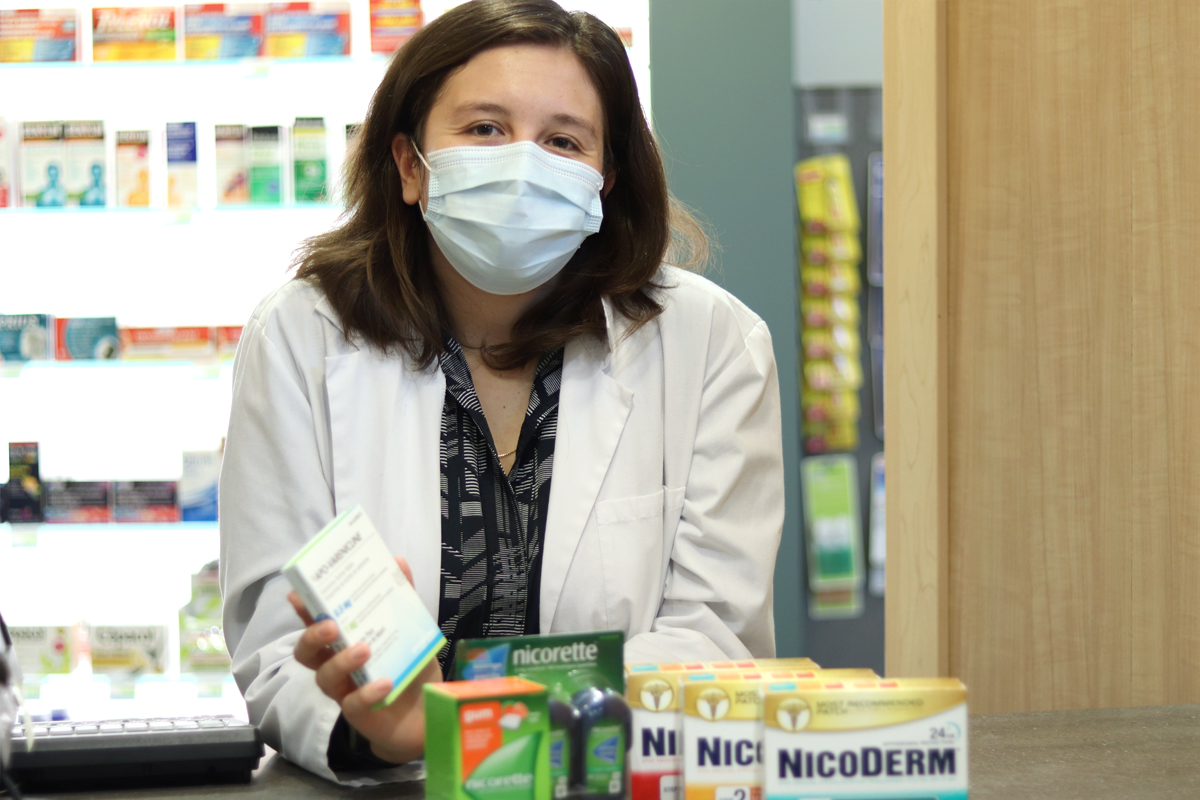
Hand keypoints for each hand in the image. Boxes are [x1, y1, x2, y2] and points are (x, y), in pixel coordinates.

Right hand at [288, 556, 441, 764]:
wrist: (429, 708)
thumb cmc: (410, 664)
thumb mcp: (411, 628)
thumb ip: (403, 597)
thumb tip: (398, 561)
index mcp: (343, 641)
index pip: (315, 623)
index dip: (303, 610)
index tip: (297, 594)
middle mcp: (338, 664)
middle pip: (307, 652)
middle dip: (312, 636)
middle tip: (331, 626)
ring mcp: (346, 690)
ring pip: (325, 678)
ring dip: (342, 661)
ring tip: (365, 649)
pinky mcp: (361, 713)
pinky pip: (354, 705)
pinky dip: (367, 692)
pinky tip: (385, 683)